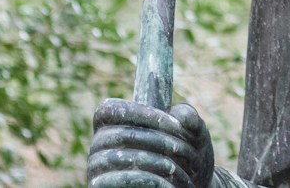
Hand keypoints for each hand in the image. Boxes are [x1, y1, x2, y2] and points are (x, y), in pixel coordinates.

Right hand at [88, 98, 214, 187]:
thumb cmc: (184, 158)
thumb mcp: (193, 134)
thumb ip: (189, 118)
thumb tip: (182, 115)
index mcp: (112, 123)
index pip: (111, 110)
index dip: (142, 113)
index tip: (173, 123)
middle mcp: (98, 145)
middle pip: (122, 135)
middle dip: (159, 140)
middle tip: (183, 150)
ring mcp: (96, 168)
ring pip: (123, 159)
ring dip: (158, 163)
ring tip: (177, 170)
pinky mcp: (100, 185)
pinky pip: (117, 181)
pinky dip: (147, 181)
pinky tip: (167, 184)